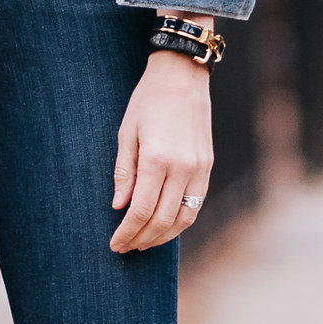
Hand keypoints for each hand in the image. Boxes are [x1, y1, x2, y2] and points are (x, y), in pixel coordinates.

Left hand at [110, 53, 214, 253]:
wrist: (182, 76)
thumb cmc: (148, 101)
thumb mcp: (126, 133)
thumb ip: (124, 173)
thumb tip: (119, 207)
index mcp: (157, 159)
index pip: (141, 210)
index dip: (126, 232)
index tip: (114, 244)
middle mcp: (182, 168)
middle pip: (163, 220)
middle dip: (141, 239)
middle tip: (125, 247)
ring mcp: (199, 169)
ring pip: (184, 218)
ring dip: (163, 236)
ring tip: (143, 242)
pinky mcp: (208, 166)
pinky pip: (196, 204)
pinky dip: (181, 221)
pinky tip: (165, 225)